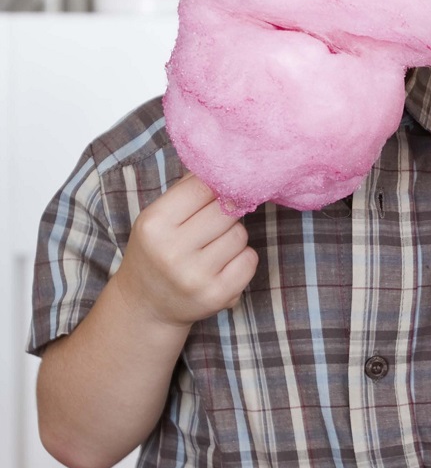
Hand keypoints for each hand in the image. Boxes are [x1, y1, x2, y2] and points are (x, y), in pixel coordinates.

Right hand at [108, 173, 257, 328]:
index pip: (203, 186)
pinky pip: (250, 259)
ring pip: (240, 235)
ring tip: (211, 249)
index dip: (218, 183)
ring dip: (233, 238)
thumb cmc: (156, 252)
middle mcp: (172, 251)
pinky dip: (242, 259)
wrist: (145, 305)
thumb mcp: (157, 217)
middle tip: (213, 223)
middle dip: (226, 212)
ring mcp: (196, 276)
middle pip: (227, 210)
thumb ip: (187, 190)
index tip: (222, 185)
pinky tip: (221, 266)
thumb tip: (224, 162)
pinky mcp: (218, 295)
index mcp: (155, 224)